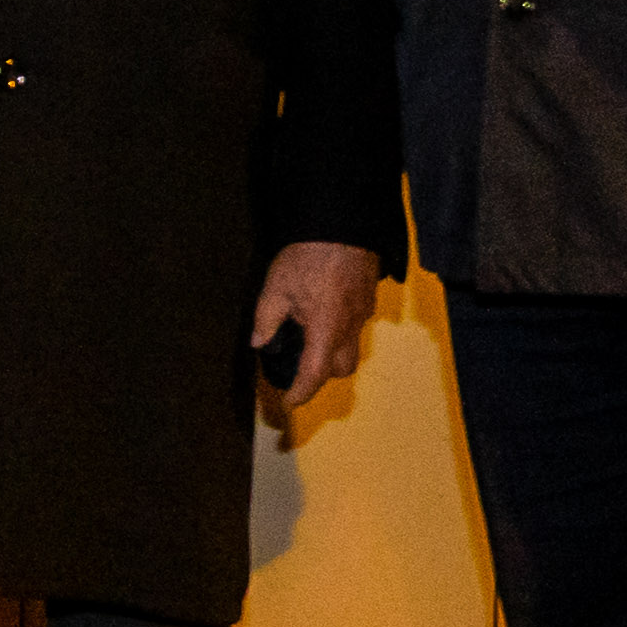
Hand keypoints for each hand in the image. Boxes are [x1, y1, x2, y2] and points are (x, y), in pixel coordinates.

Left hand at [248, 240, 382, 393]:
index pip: (316, 374)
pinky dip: (340, 331)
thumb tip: (259, 342)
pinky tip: (322, 315)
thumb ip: (265, 320)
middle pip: (341, 368)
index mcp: (326, 328)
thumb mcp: (275, 288)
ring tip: (308, 341)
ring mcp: (363, 313)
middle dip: (321, 375)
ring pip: (352, 348)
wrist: (343, 225)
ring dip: (332, 353)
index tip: (289, 401)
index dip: (302, 392)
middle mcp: (350, 326)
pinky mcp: (368, 300)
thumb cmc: (309, 254)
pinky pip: (356, 327)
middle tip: (298, 370)